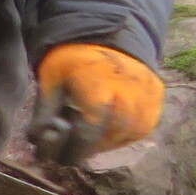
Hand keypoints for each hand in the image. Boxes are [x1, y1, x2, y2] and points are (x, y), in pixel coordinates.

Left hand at [30, 44, 163, 164]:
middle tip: (71, 148)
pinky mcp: (157, 101)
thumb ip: (45, 114)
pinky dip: (121, 134)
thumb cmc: (73, 59)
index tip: (59, 158)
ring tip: (88, 133)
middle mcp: (129, 95)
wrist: (108, 35)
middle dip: (86, 148)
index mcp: (99, 88)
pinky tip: (106, 127)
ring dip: (104, 143)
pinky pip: (140, 128)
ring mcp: (148, 99)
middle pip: (107, 138)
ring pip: (126, 136)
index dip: (72, 151)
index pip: (88, 133)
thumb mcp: (50, 81)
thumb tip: (38, 144)